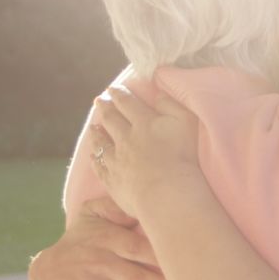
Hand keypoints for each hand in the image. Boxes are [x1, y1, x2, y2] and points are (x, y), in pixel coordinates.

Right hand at [28, 197, 178, 279]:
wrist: (45, 274)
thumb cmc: (80, 239)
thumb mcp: (92, 215)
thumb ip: (115, 205)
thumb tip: (136, 197)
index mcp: (108, 241)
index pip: (138, 247)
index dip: (160, 254)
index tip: (183, 259)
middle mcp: (103, 266)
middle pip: (139, 278)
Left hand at [91, 88, 201, 217]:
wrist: (167, 191)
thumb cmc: (182, 156)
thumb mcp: (186, 122)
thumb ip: (171, 105)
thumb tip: (157, 93)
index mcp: (143, 122)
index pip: (128, 103)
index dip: (120, 94)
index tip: (112, 88)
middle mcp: (125, 138)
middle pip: (111, 119)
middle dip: (105, 108)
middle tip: (99, 100)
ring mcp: (116, 160)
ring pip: (101, 142)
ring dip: (96, 133)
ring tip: (93, 126)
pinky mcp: (113, 180)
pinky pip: (100, 166)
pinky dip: (95, 159)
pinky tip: (92, 156)